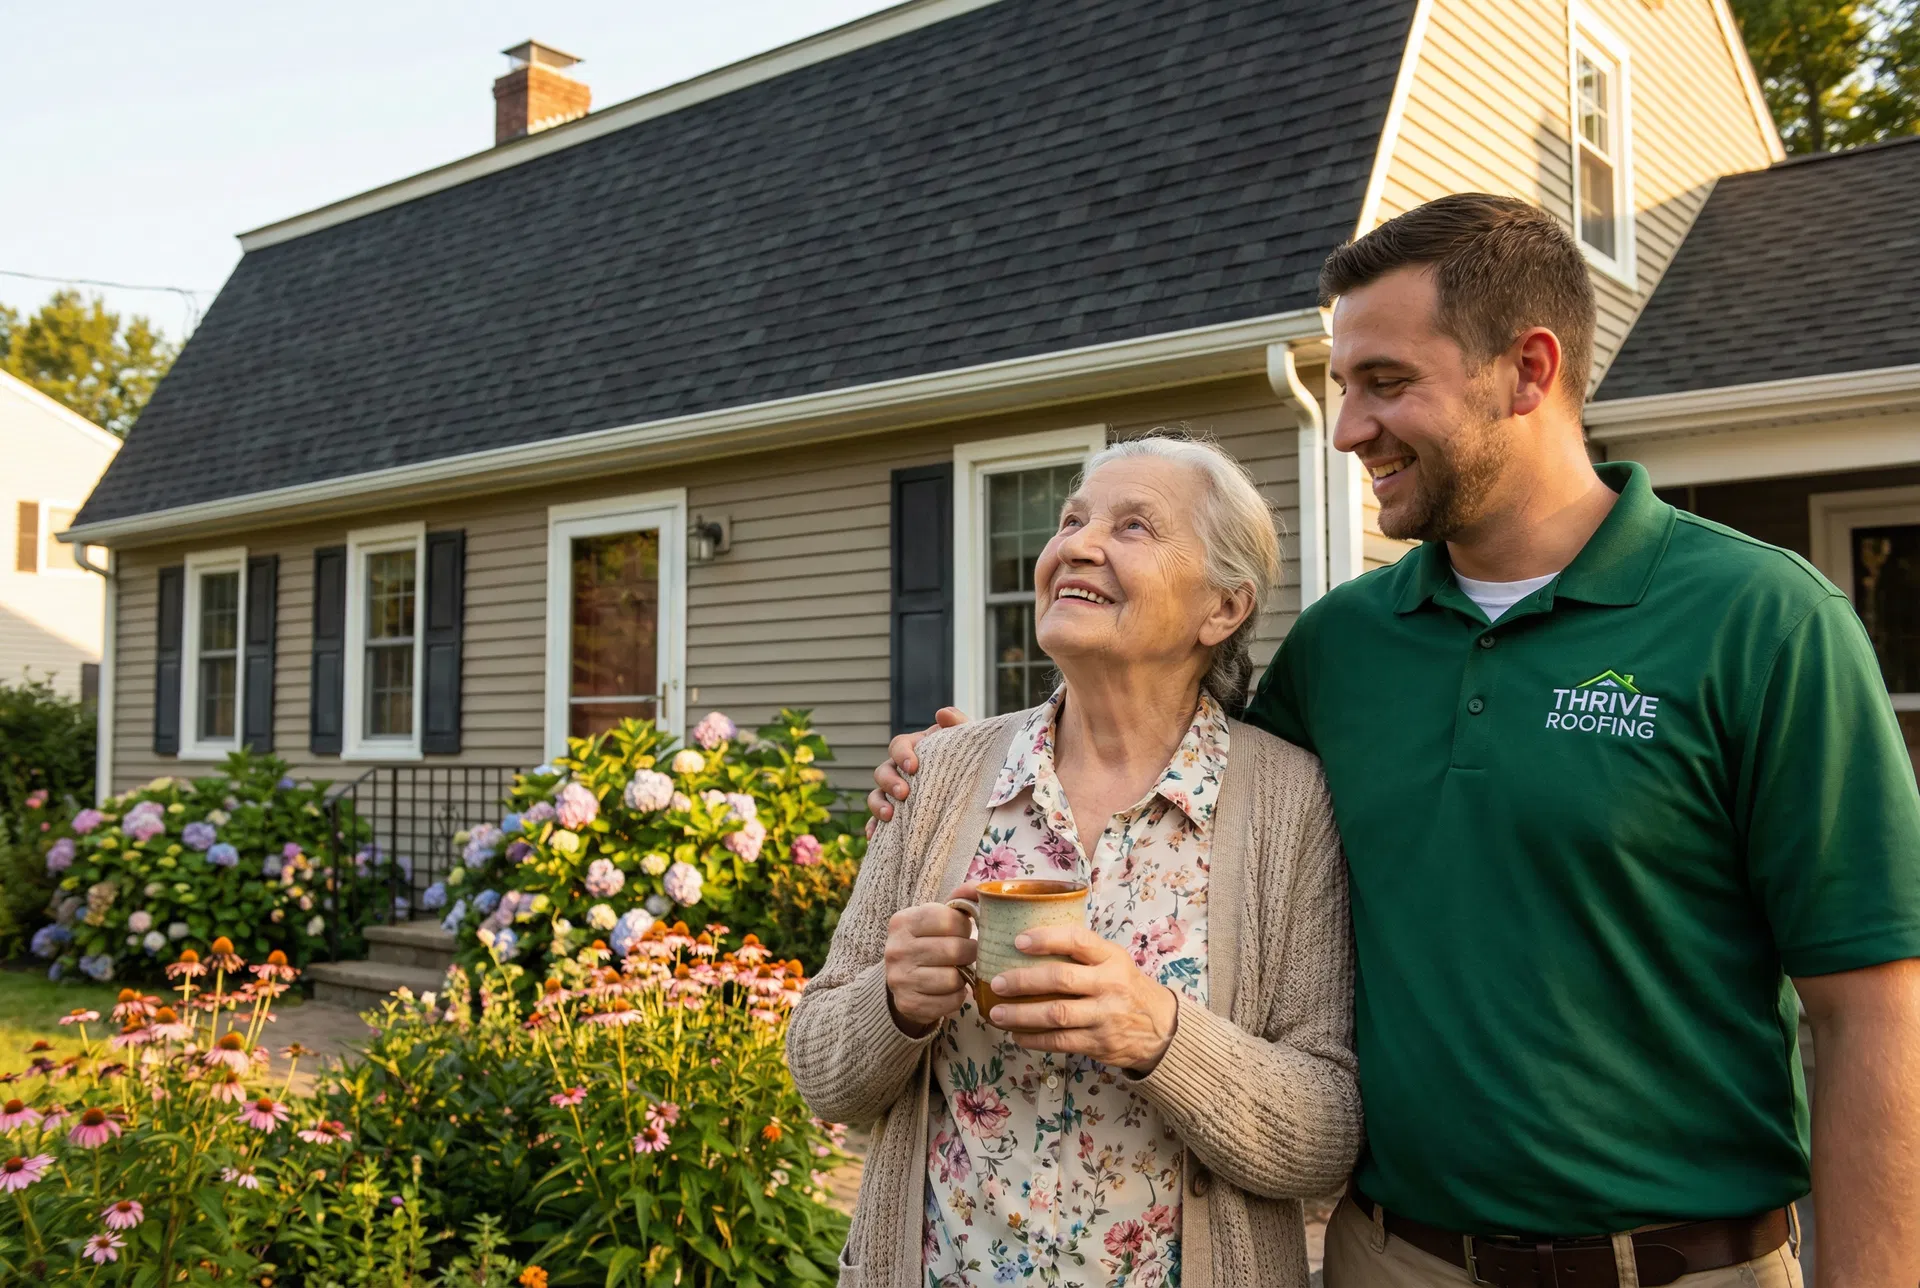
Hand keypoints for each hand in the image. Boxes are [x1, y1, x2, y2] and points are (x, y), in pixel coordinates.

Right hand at [865, 707, 970, 835]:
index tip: (913, 766)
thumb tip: (942, 713)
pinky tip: (875, 837)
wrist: (980, 784)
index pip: (898, 745)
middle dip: (889, 782)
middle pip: (882, 771)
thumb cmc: (971, 758)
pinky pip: (879, 822)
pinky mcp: (899, 815)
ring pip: (876, 795)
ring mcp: (897, 793)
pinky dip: (874, 828)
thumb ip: (959, 724)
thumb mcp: (969, 740)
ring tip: (889, 816)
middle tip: (904, 794)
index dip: (901, 754)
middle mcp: (901, 770)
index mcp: (915, 748)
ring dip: (878, 804)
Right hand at [883, 885, 980, 1035]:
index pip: (948, 919)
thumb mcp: (937, 917)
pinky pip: (950, 1002)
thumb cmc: (927, 941)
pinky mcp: (908, 1003)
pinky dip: (957, 996)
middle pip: (954, 950)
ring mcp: (900, 979)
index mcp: (903, 921)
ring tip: (959, 970)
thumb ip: (960, 900)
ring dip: (963, 976)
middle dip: (969, 952)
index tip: (964, 931)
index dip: (965, 926)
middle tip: (968, 953)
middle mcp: (896, 949)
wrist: (902, 978)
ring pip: (953, 978)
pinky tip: (951, 989)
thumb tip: (980, 887)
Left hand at [988, 927, 1178, 1073]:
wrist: (1161, 1028)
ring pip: (1056, 1014)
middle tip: (996, 982)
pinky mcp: (1099, 1043)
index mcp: (1112, 958)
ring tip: (997, 1013)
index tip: (1018, 940)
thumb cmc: (1126, 987)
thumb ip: (1083, 952)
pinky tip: (1017, 1035)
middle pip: (1061, 979)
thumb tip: (1029, 941)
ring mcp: (1105, 1016)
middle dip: (1023, 981)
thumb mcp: (1115, 961)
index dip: (1046, 939)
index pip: (1077, 940)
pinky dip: (1034, 1039)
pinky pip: (1060, 1041)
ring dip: (1021, 1015)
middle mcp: (1110, 985)